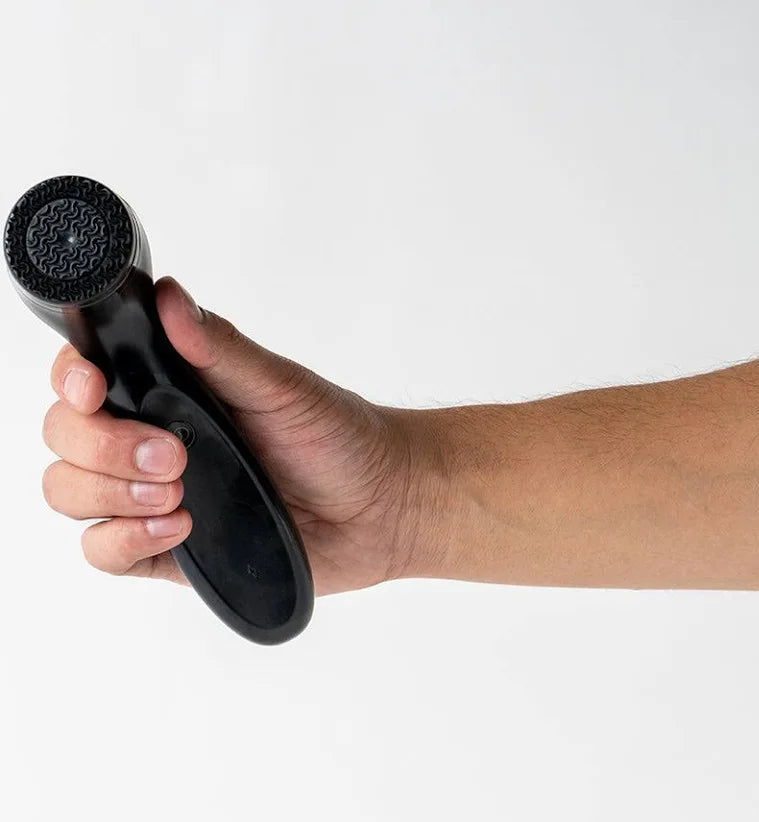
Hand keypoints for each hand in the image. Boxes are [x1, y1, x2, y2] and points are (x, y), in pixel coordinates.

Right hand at [41, 277, 438, 594]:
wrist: (381, 507)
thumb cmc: (341, 439)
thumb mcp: (284, 388)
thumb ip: (223, 350)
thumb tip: (169, 298)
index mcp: (173, 391)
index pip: (86, 378)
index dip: (72, 381)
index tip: (96, 389)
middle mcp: (154, 439)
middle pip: (67, 438)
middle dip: (102, 446)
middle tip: (173, 455)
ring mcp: (156, 494)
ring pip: (72, 493)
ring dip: (111, 494)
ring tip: (179, 493)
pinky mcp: (169, 547)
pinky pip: (104, 552)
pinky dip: (124, 541)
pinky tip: (178, 526)